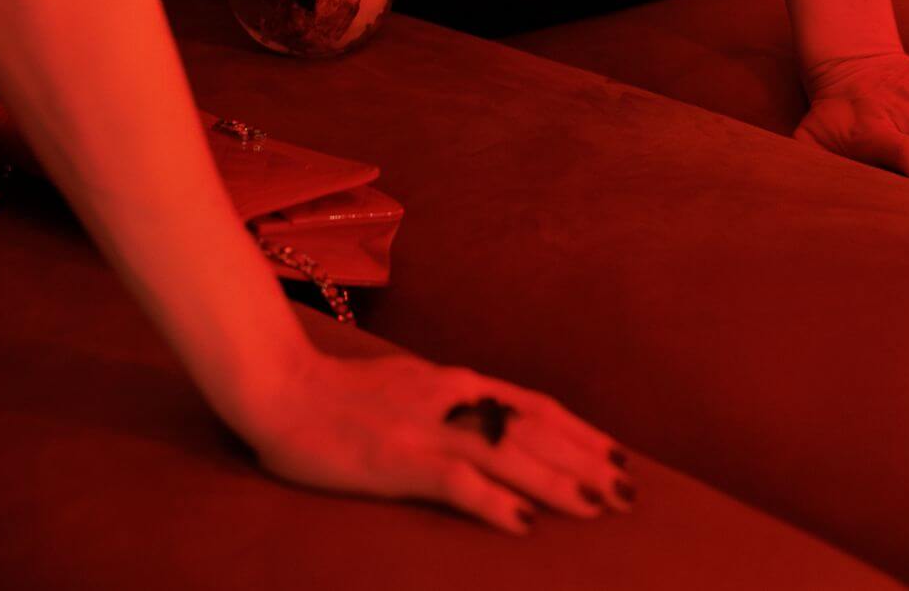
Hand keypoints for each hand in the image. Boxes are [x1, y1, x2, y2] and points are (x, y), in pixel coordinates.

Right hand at [240, 348, 635, 534]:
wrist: (280, 389)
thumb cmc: (338, 396)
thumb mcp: (406, 390)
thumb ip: (448, 406)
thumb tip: (491, 424)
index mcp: (453, 384)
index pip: (532, 406)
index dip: (579, 431)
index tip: (617, 456)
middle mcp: (449, 399)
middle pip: (532, 429)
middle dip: (584, 460)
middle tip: (628, 492)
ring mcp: (425, 428)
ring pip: (507, 454)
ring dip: (557, 480)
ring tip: (597, 507)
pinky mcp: (397, 459)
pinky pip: (456, 482)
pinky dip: (494, 502)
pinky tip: (523, 524)